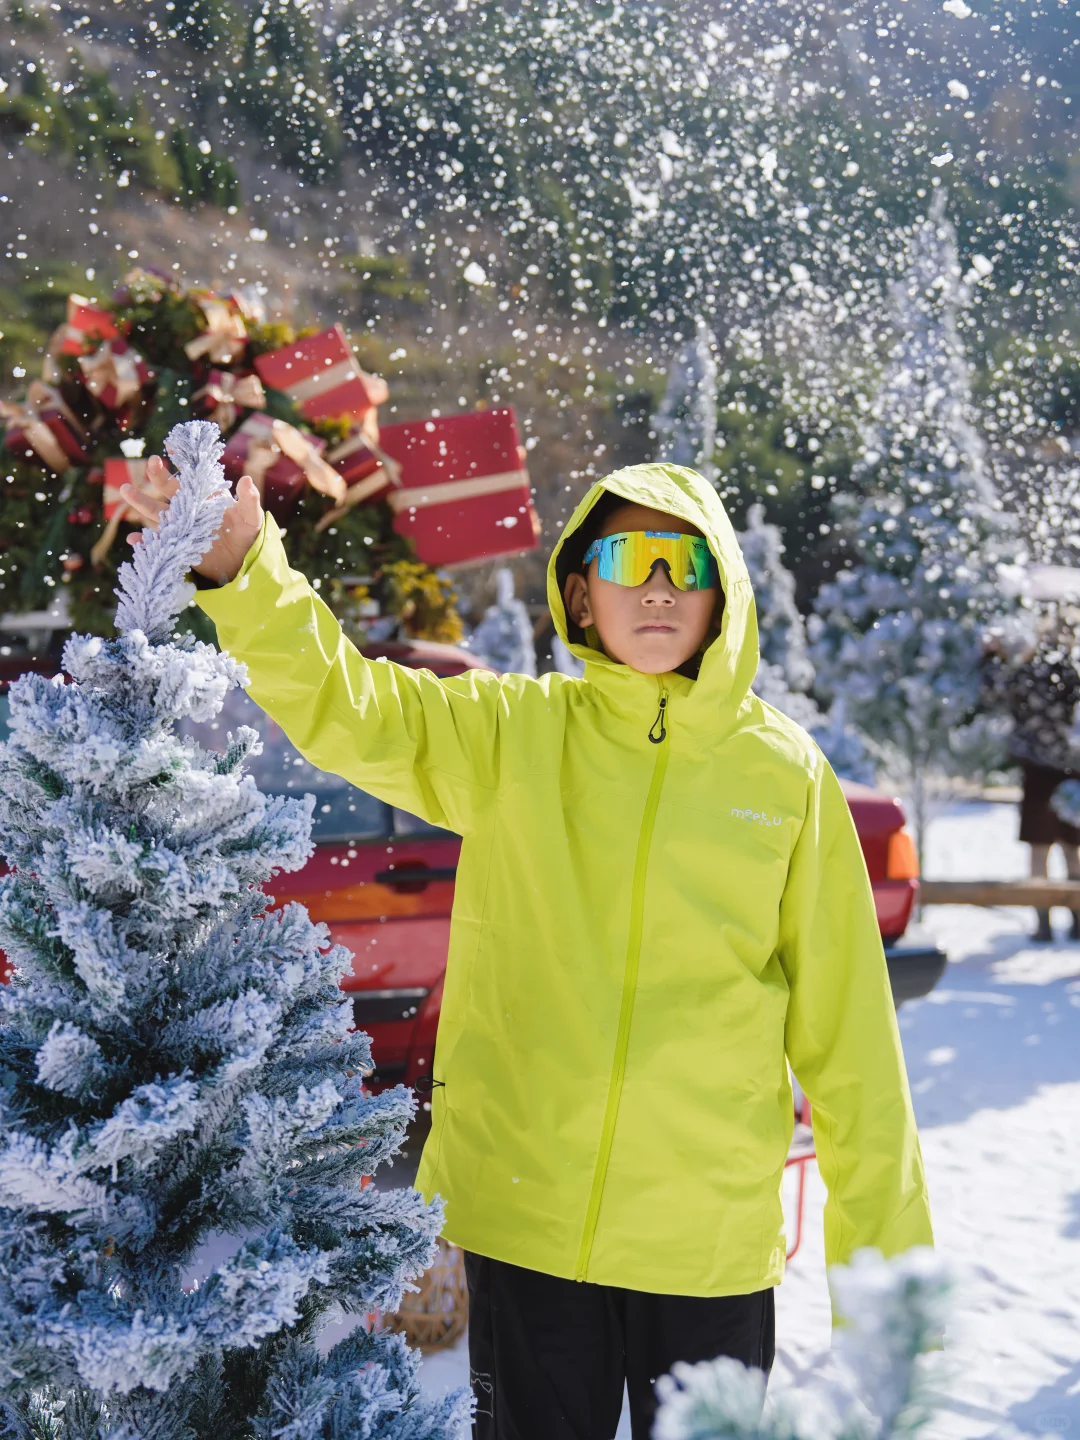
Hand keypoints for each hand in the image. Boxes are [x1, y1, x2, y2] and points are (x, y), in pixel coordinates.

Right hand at [121, 455, 263, 584]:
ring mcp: (180, 526)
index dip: (182, 459)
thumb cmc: (246, 533)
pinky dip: (145, 543)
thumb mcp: (250, 517)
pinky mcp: (177, 545)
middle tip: (152, 462)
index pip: (191, 474)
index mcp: (205, 495)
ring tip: (125, 489)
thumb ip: (249, 499)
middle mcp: (188, 507)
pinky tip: (133, 540)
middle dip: (159, 475)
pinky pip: (157, 543)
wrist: (241, 560)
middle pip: (169, 489)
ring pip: (156, 512)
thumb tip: (247, 480)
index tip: (173, 444)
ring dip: (141, 502)